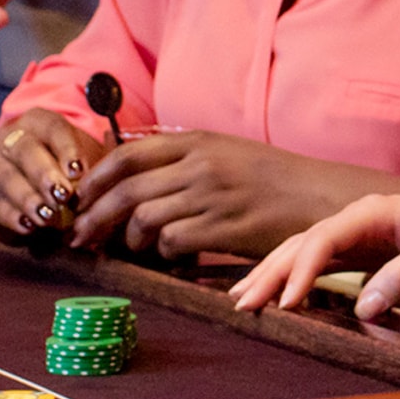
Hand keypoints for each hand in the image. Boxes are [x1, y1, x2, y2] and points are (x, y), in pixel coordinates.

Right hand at [0, 107, 90, 245]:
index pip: (52, 128)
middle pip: (23, 150)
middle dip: (43, 174)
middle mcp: (11, 140)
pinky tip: (28, 226)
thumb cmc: (69, 173)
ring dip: (27, 198)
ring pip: (5, 177)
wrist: (38, 194)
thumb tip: (114, 165)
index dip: (66, 149)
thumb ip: (101, 163)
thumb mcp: (88, 161)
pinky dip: (11, 217)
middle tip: (62, 195)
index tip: (79, 171)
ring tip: (47, 216)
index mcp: (39, 123)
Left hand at [70, 131, 399, 260]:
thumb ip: (184, 157)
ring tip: (129, 250)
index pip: (127, 155)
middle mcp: (200, 165)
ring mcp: (212, 196)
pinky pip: (173, 243)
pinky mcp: (225, 229)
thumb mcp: (226, 152)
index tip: (79, 198)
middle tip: (82, 237)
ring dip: (129, 240)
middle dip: (95, 217)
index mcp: (197, 142)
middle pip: (126, 191)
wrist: (320, 196)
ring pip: (143, 219)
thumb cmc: (272, 178)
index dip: (94, 179)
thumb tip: (135, 173)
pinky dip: (162, 253)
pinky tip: (170, 256)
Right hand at [231, 190, 399, 317]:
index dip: (301, 270)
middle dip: (270, 273)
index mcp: (370, 212)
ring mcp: (351, 234)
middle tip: (242, 304)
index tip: (285, 302)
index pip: (323, 239)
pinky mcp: (354, 250)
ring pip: (300, 251)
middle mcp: (353, 219)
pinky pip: (313, 262)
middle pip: (301, 244)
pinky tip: (270, 294)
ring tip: (240, 299)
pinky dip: (288, 277)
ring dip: (270, 274)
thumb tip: (362, 310)